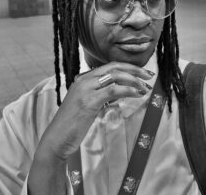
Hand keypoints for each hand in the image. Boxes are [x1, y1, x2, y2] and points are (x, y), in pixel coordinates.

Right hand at [36, 61, 153, 161]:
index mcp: (83, 79)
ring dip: (134, 80)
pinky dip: (128, 90)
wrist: (56, 139)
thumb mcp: (87, 104)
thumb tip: (120, 91)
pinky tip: (137, 94)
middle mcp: (84, 80)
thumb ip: (101, 95)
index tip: (142, 73)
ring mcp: (85, 89)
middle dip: (135, 69)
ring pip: (115, 76)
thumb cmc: (72, 124)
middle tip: (150, 75)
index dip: (128, 67)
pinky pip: (113, 90)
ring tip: (146, 88)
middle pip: (114, 67)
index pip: (110, 66)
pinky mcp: (89, 101)